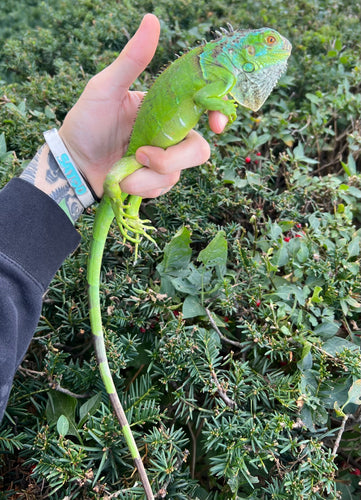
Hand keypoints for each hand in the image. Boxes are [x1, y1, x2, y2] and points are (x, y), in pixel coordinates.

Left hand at [59, 14, 227, 198]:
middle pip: (198, 150)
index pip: (202, 108)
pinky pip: (163, 188)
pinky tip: (124, 180)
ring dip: (148, 175)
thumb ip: (131, 59)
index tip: (216, 124)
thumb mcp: (106, 88)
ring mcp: (163, 161)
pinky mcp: (155, 182)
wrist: (72, 164)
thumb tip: (152, 20)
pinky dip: (141, 187)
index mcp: (163, 109)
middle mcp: (168, 135)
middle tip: (141, 155)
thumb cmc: (86, 122)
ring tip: (124, 169)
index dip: (217, 114)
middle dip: (172, 158)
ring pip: (179, 172)